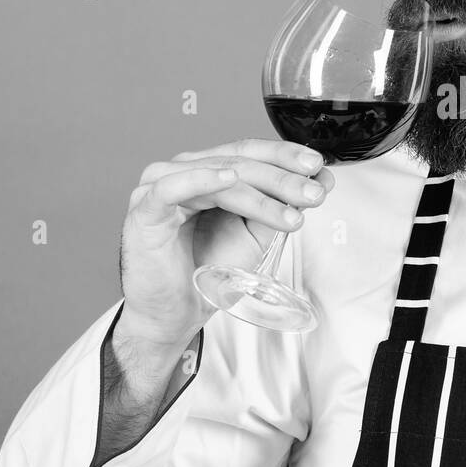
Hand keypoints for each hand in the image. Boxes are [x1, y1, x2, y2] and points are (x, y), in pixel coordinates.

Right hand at [116, 138, 334, 353]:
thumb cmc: (207, 271)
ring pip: (218, 174)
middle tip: (314, 192)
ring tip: (292, 210)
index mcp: (207, 171)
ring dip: (260, 192)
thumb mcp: (256, 234)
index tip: (317, 166)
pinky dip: (202, 179)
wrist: (176, 314)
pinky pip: (172, 187)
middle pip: (239, 161)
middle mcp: (184, 171)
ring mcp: (160, 186)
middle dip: (282, 178)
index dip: (285, 156)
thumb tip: (321, 179)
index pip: (249, 152)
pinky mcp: (144, 209)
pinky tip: (229, 179)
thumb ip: (283, 205)